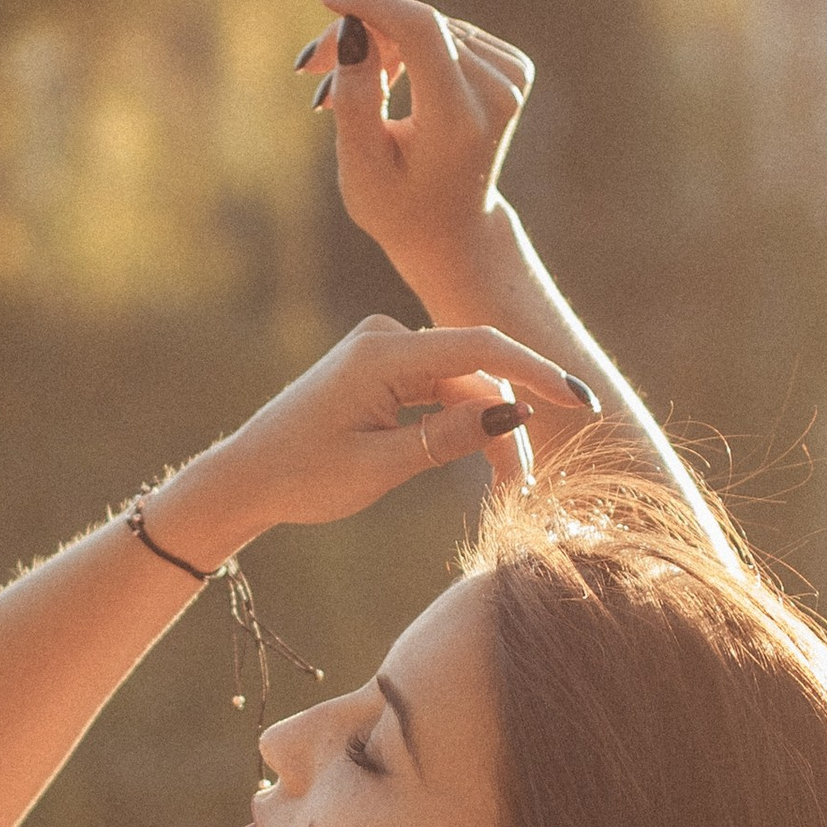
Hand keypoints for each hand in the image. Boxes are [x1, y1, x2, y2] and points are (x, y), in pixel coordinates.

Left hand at [183, 317, 591, 544]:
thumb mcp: (381, 468)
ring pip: (463, 384)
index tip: (580, 402)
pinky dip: (465, 422)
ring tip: (509, 487)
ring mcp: (383, 350)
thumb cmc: (303, 477)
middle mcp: (385, 339)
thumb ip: (447, 438)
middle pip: (476, 374)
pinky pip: (440, 388)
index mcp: (381, 355)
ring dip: (490, 429)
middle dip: (510, 427)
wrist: (245, 477)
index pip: (480, 350)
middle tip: (528, 487)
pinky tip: (486, 458)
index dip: (536, 373)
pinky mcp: (382, 367)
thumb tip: (512, 412)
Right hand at [295, 0, 534, 289]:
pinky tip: (382, 77)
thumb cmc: (397, 205)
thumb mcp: (361, 167)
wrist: (453, 229)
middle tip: (309, 68)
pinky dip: (406, 46)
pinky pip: (444, 34)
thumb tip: (354, 28)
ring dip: (376, 43)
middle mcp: (497, 93)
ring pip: (427, 26)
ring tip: (334, 86)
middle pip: (417, 26)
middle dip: (358, 35)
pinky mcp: (512, 66)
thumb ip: (356, 100)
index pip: (422, 31)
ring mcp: (512, 77)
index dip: (373, 3)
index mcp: (460, 120)